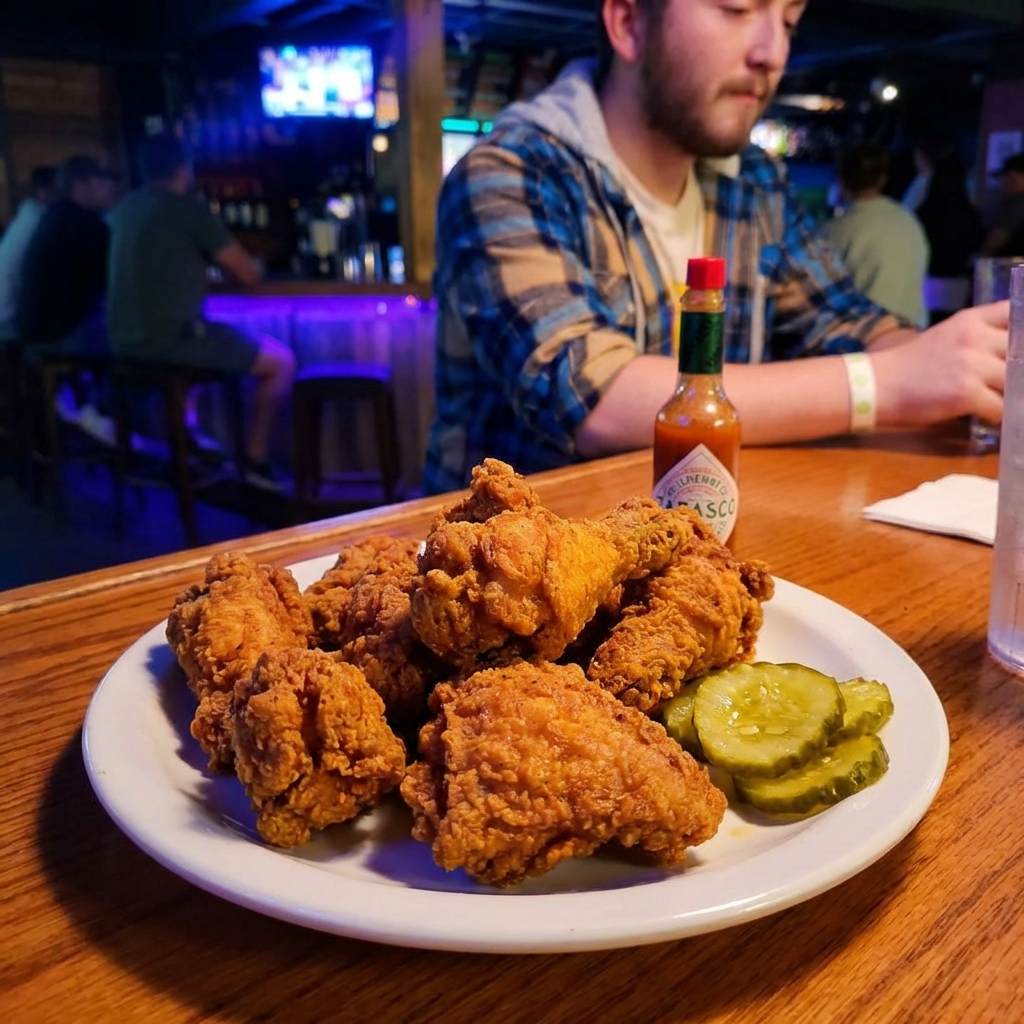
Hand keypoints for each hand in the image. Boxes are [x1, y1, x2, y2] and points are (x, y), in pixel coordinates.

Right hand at [871, 302, 1008, 427]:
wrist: (877, 386)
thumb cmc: (909, 366)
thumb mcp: (946, 338)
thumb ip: (977, 340)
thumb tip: (1008, 357)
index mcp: (970, 320)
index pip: (1015, 314)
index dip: (1022, 333)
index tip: (1015, 353)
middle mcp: (975, 338)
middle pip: (1021, 354)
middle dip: (1017, 373)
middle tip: (1007, 385)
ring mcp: (972, 365)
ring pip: (1016, 384)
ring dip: (1010, 397)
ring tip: (999, 403)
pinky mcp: (966, 393)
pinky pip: (1001, 409)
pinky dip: (998, 418)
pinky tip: (988, 419)